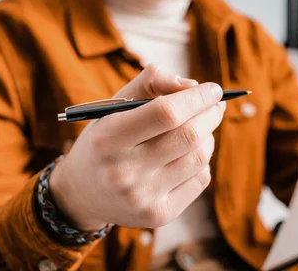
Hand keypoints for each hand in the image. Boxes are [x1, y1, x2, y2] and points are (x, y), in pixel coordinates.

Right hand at [50, 64, 224, 230]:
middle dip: (210, 114)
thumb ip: (151, 82)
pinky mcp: (158, 216)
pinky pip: (200, 180)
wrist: (82, 194)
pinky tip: (188, 155)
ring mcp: (142, 198)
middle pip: (189, 136)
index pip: (166, 113)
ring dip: (208, 137)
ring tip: (200, 128)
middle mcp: (123, 172)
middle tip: (215, 105)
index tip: (214, 89)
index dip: (197, 98)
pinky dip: (202, 161)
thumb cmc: (107, 138)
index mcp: (108, 139)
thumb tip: (194, 86)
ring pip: (199, 158)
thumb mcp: (115, 104)